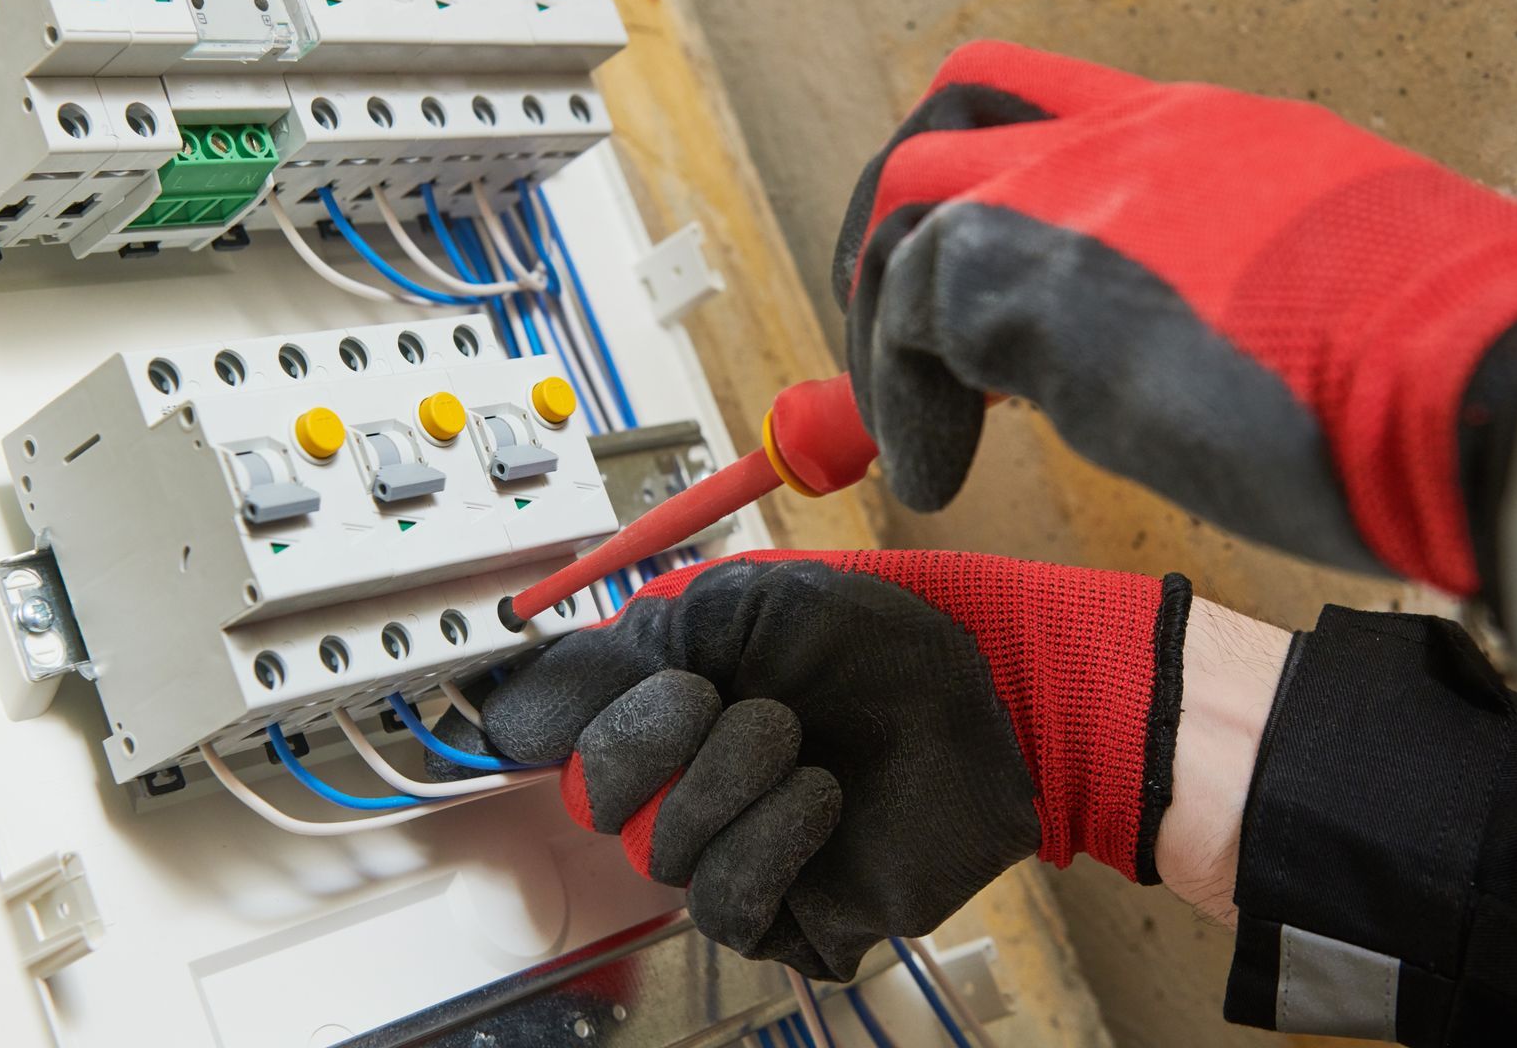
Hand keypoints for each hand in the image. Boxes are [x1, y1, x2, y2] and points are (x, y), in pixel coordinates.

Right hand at [447, 551, 1192, 979]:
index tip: (603, 687)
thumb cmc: (883, 640)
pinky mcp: (790, 910)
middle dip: (650, 742)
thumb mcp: (748, 605)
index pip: (557, 733)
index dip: (562, 716)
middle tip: (723, 702)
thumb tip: (524, 702)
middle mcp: (688, 777)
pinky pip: (727, 907)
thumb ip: (636, 645)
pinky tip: (818, 798)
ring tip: (797, 743)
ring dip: (725, 785)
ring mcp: (736, 847)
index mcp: (666, 701)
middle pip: (595, 798)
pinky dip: (765, 845)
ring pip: (660, 855)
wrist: (992, 694)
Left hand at [832, 41, 1516, 593]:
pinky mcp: (1027, 271)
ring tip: (913, 429)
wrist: (1468, 381)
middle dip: (896, 219)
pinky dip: (897, 402)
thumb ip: (1213, 281)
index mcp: (1207, 135)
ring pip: (905, 200)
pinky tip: (938, 474)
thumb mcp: (1315, 284)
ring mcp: (1073, 191)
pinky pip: (902, 313)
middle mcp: (1128, 137)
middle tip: (892, 328)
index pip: (1051, 103)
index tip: (980, 300)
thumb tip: (1140, 346)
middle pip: (950, 116)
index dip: (988, 184)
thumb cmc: (1431, 367)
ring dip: (884, 321)